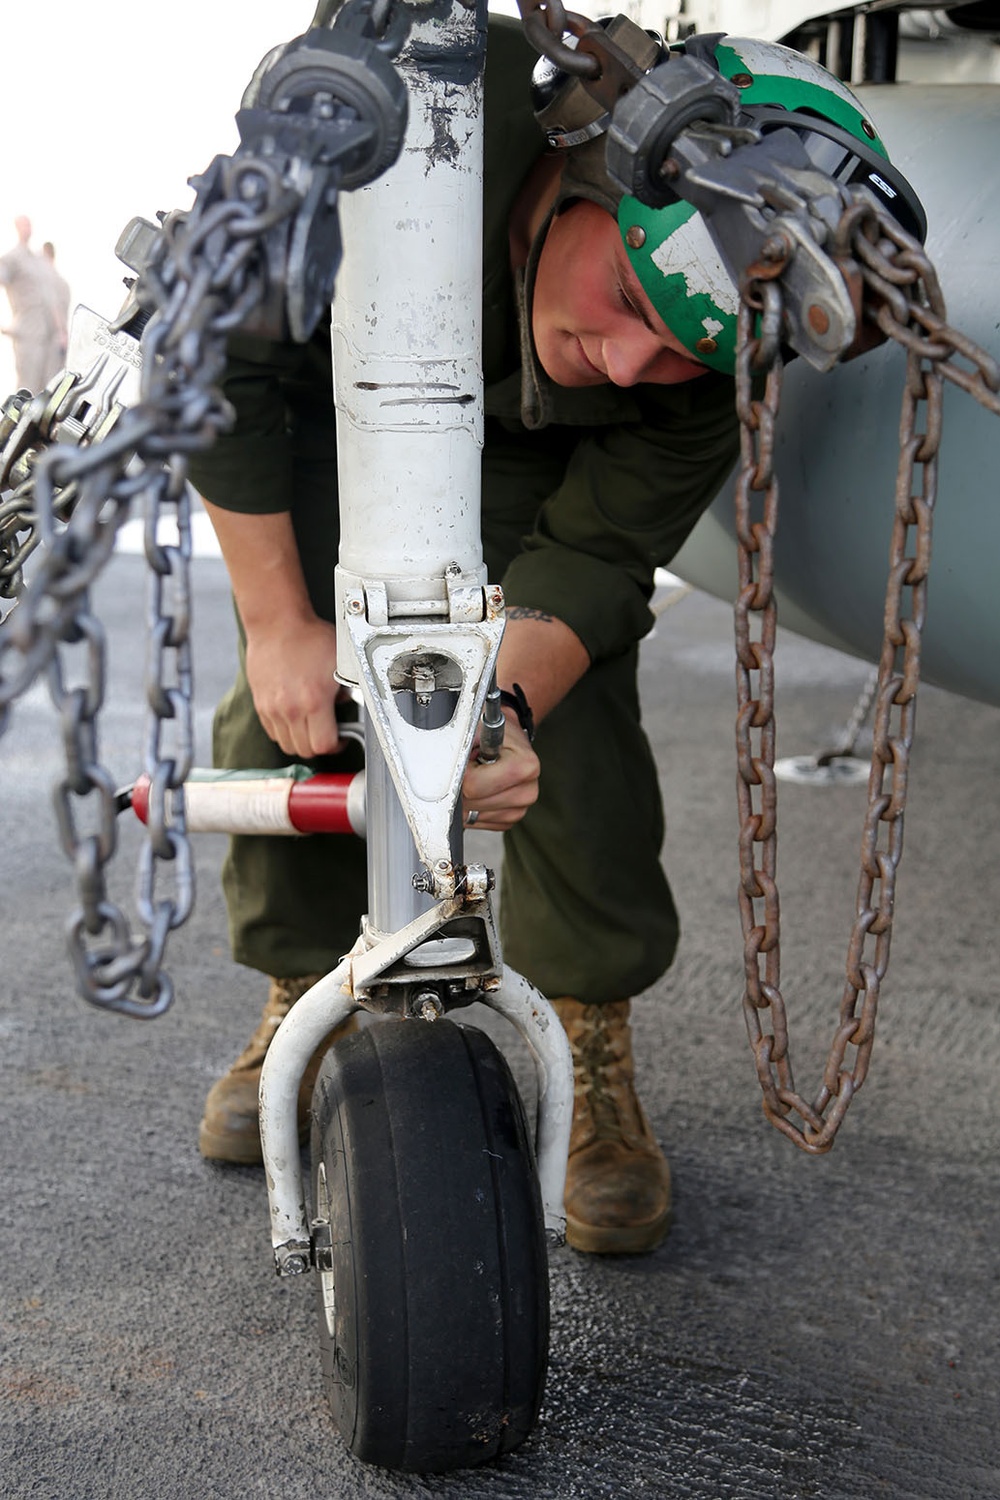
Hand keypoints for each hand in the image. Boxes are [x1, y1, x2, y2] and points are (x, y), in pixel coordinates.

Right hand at [245, 614, 345, 758]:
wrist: (276, 623)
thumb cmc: (309, 637)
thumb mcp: (341, 662)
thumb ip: (346, 689)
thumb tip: (347, 705)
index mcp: (313, 701)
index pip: (324, 745)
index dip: (337, 745)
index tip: (341, 737)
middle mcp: (290, 709)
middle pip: (305, 751)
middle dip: (320, 746)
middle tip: (328, 732)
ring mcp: (272, 708)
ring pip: (287, 745)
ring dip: (302, 741)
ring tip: (311, 726)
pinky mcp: (260, 704)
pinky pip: (273, 732)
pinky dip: (285, 732)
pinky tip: (296, 717)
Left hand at [461, 714, 539, 831]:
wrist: (506, 739)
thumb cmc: (492, 732)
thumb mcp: (476, 728)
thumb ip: (460, 746)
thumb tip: (442, 767)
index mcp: (525, 767)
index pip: (474, 785)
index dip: (460, 773)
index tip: (466, 760)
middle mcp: (527, 792)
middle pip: (471, 803)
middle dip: (461, 786)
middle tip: (471, 767)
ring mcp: (518, 810)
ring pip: (469, 815)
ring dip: (464, 797)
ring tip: (476, 777)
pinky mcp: (507, 821)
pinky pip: (474, 822)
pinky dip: (469, 808)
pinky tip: (477, 791)